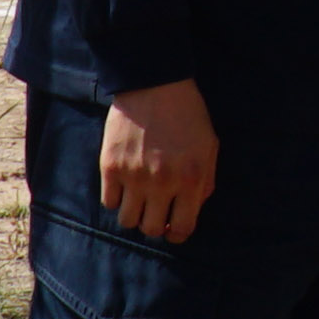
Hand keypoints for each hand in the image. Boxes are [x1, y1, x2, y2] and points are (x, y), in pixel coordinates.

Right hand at [100, 79, 220, 242]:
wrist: (155, 85)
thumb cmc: (188, 116)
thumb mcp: (209, 148)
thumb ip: (205, 183)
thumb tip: (192, 210)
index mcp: (191, 180)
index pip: (182, 228)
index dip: (177, 234)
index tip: (172, 228)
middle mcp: (162, 183)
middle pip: (151, 229)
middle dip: (155, 225)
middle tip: (155, 212)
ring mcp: (134, 176)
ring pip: (127, 221)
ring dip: (134, 215)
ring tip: (138, 200)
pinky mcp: (110, 166)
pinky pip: (108, 202)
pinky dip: (116, 199)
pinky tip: (124, 186)